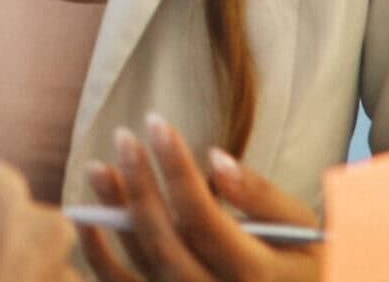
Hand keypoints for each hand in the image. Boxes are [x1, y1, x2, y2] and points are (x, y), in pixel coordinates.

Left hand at [79, 115, 319, 281]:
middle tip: (124, 138)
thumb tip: (215, 158)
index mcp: (259, 280)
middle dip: (139, 188)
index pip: (204, 222)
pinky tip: (83, 220)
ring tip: (99, 168)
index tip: (159, 123)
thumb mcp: (303, 226)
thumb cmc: (305, 259)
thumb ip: (261, 196)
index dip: (177, 170)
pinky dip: (98, 259)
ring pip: (143, 267)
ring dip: (115, 215)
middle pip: (166, 244)